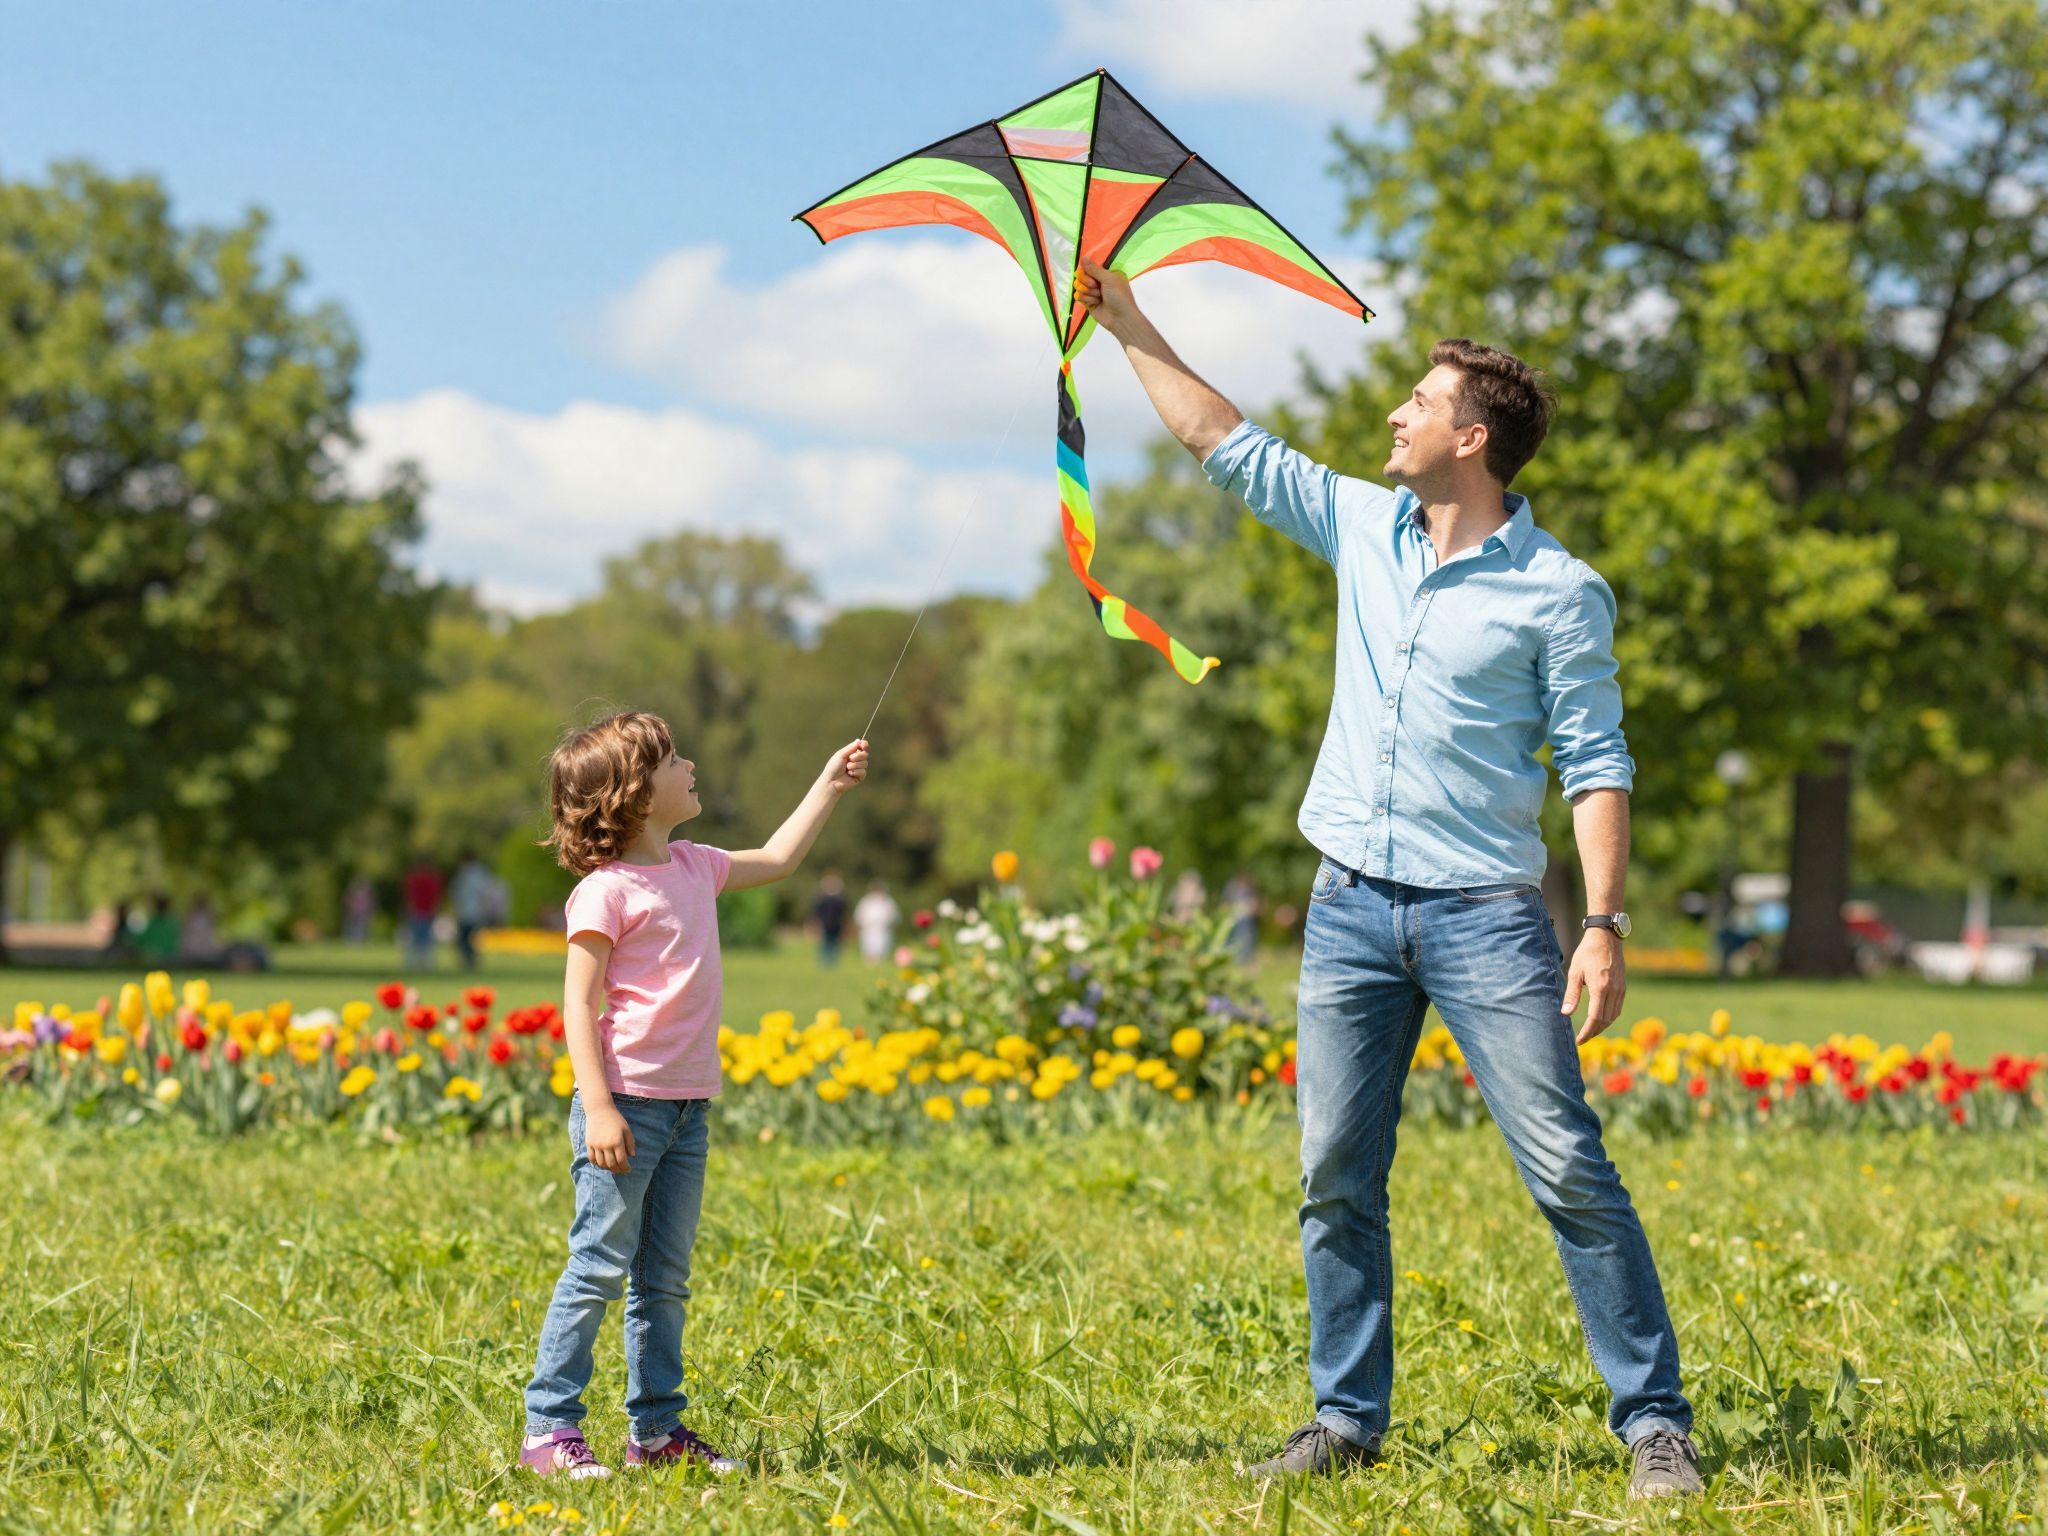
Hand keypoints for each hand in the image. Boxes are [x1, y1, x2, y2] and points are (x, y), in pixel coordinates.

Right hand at [584, 1103, 635, 1172]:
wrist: (599, 1110)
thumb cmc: (615, 1119)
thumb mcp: (626, 1129)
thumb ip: (630, 1143)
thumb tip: (632, 1156)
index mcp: (617, 1141)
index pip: (622, 1161)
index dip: (625, 1168)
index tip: (628, 1170)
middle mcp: (606, 1145)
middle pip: (611, 1164)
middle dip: (618, 1170)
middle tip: (621, 1171)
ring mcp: (596, 1145)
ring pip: (601, 1163)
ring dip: (608, 1168)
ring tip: (612, 1168)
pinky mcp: (589, 1144)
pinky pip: (592, 1158)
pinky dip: (597, 1163)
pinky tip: (602, 1163)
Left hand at [822, 739, 868, 793]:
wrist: (831, 781)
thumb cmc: (833, 767)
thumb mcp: (840, 755)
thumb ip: (850, 748)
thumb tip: (859, 740)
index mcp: (851, 753)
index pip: (862, 747)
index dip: (864, 745)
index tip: (863, 745)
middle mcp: (856, 760)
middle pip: (865, 754)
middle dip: (858, 756)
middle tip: (850, 758)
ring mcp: (858, 768)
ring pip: (865, 763)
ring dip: (855, 765)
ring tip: (847, 768)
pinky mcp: (860, 776)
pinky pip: (863, 772)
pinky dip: (856, 772)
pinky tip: (849, 774)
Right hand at [1077, 258, 1140, 336]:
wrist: (1120, 318)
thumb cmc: (1119, 296)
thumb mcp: (1109, 279)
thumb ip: (1094, 269)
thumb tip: (1083, 257)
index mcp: (1106, 272)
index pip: (1089, 265)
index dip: (1087, 269)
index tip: (1092, 274)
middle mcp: (1098, 280)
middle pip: (1081, 275)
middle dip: (1087, 281)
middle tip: (1096, 286)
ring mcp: (1092, 291)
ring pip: (1078, 285)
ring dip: (1088, 292)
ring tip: (1098, 297)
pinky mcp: (1087, 302)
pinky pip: (1078, 295)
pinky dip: (1086, 299)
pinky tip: (1095, 303)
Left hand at [1562, 928, 1625, 1043]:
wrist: (1606, 938)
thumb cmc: (1587, 953)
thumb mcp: (1575, 972)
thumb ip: (1572, 994)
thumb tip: (1565, 1014)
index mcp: (1601, 987)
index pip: (1595, 1018)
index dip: (1587, 1032)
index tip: (1579, 1040)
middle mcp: (1614, 991)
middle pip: (1605, 1020)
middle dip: (1594, 1032)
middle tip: (1582, 1039)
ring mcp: (1621, 989)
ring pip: (1614, 1016)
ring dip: (1602, 1026)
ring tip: (1590, 1032)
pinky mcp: (1623, 987)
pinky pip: (1617, 1008)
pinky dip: (1609, 1017)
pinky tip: (1600, 1019)